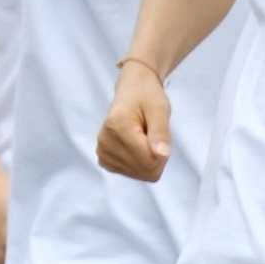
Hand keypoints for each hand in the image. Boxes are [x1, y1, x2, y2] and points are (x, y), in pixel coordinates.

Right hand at [97, 55, 172, 181]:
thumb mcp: (159, 108)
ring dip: (148, 158)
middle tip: (152, 133)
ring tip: (143, 136)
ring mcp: (102, 152)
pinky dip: (140, 162)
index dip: (162, 151)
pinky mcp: (104, 159)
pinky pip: (133, 173)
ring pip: (140, 174)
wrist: (132, 89)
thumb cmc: (147, 96)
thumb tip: (162, 156)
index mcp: (117, 127)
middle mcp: (105, 142)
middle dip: (156, 156)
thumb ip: (161, 132)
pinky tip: (136, 144)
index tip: (158, 131)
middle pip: (145, 170)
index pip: (150, 161)